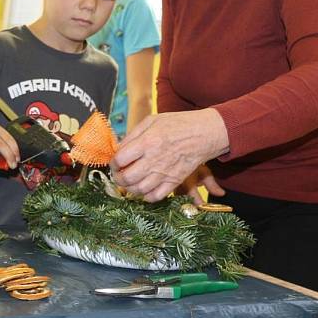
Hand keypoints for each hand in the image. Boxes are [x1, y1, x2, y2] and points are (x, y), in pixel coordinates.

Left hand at [110, 108, 228, 201]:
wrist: (204, 134)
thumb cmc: (178, 124)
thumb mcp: (153, 120)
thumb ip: (133, 134)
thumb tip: (119, 149)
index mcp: (147, 142)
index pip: (120, 159)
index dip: (113, 163)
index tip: (115, 162)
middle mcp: (154, 160)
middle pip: (126, 178)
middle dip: (118, 178)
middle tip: (119, 174)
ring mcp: (164, 173)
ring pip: (138, 190)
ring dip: (129, 188)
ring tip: (130, 182)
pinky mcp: (174, 181)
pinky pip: (155, 197)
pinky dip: (146, 196)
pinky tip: (144, 188)